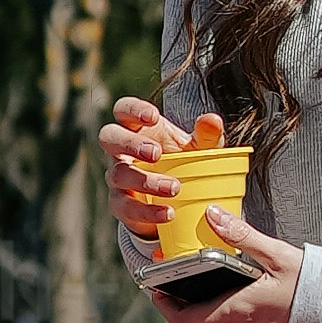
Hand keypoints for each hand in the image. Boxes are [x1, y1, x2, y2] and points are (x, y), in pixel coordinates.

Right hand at [99, 91, 194, 247]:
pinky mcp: (120, 205)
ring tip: (175, 188)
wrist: (179, 200)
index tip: (153, 117)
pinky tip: (168, 213)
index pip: (123, 110)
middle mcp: (121, 151)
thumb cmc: (185, 163)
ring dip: (145, 181)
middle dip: (130, 143)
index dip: (132, 109)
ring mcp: (118, 177)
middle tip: (155, 153)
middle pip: (109, 138)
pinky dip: (147, 211)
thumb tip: (212, 120)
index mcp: (138, 128)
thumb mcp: (200, 148)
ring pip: (118, 174)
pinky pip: (126, 207)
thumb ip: (207, 134)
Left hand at [166, 227, 304, 322]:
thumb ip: (241, 236)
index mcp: (234, 312)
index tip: (156, 288)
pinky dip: (221, 314)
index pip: (184, 320)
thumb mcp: (274, 255)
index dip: (164, 306)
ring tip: (200, 284)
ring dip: (201, 310)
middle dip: (181, 304)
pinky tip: (231, 294)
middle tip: (175, 281)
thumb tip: (214, 215)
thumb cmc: (311, 286)